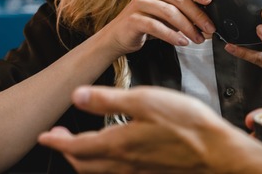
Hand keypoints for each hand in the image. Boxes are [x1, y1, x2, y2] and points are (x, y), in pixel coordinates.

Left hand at [38, 86, 261, 173]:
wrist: (217, 153)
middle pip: (83, 163)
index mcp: (117, 144)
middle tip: (59, 137)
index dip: (57, 139)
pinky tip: (116, 155)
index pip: (76, 146)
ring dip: (84, 160)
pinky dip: (105, 166)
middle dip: (67, 150)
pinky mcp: (151, 173)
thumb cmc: (186, 125)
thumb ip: (109, 100)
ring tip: (83, 146)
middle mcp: (122, 163)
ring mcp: (137, 172)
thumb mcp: (146, 101)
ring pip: (99, 172)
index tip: (44, 134)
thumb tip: (77, 95)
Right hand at [99, 0, 214, 55]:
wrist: (120, 35)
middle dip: (197, 15)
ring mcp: (140, 2)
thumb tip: (209, 18)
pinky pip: (156, 26)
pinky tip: (182, 42)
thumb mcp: (169, 12)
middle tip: (209, 28)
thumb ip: (186, 9)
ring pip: (169, 12)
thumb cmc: (149, 21)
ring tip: (197, 39)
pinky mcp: (133, 18)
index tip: (210, 1)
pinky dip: (172, 35)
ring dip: (187, 27)